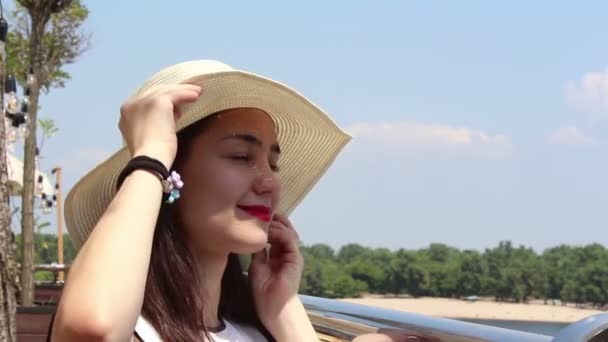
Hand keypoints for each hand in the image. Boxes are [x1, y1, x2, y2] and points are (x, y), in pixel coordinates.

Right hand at [118, 83, 201, 167]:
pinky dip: (186, 94)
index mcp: (127, 113)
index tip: (177, 102)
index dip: (163, 98)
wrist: (150, 161)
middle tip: (190, 92)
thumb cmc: (152, 156)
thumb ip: (156, 122)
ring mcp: (143, 102)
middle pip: (156, 92)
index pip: (147, 99)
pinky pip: (175, 94)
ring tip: (197, 92)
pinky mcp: (157, 102)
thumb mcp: (150, 135)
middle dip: (173, 91)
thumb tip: (175, 114)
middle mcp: (132, 104)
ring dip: (183, 90)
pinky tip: (196, 95)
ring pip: (166, 91)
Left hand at [248, 214, 304, 329]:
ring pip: (288, 231)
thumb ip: (258, 251)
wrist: (273, 308)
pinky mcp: (296, 259)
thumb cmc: (263, 292)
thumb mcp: (256, 265)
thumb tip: (254, 237)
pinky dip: (280, 232)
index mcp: (278, 253)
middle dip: (274, 219)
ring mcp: (292, 254)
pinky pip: (289, 240)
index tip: (254, 215)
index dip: (267, 223)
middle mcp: (287, 252)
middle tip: (261, 211)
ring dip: (275, 224)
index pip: (275, 232)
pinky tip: (268, 231)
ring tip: (263, 220)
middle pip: (284, 228)